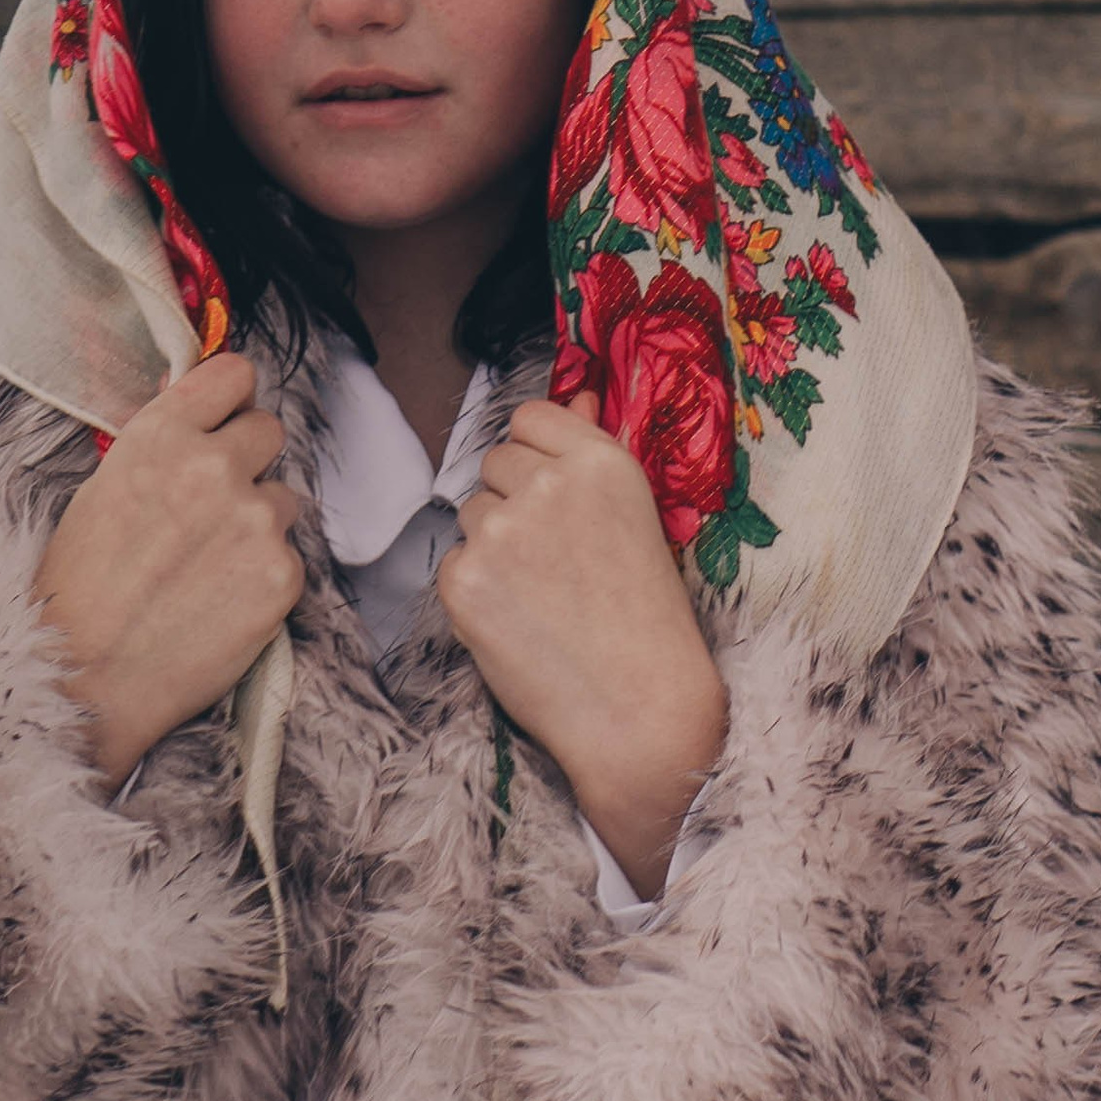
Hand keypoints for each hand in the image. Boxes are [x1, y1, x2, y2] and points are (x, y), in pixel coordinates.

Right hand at [33, 351, 302, 787]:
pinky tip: (219, 602)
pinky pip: (289, 556)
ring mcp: (256, 520)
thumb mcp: (102, 490)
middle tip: (213, 504)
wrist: (84, 679)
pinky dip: (262, 576)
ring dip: (257, 522)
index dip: (231, 399)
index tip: (226, 418)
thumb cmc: (78, 590)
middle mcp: (215, 466)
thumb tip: (200, 414)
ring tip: (206, 567)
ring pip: (282, 498)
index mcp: (161, 436)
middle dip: (247, 460)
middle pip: (269, 430)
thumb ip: (159, 448)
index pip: (235, 375)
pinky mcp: (284, 575)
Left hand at [437, 396, 727, 897]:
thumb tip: (577, 392)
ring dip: (494, 545)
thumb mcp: (636, 517)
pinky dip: (476, 591)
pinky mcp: (463, 580)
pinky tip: (519, 622)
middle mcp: (547, 484)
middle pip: (494, 462)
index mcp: (600, 462)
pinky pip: (453, 563)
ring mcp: (500, 530)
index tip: (554, 494)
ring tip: (544, 596)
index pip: (530, 417)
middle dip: (513, 501)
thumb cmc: (647, 617)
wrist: (639, 708)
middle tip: (556, 560)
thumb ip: (595, 449)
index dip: (537, 456)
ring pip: (471, 513)